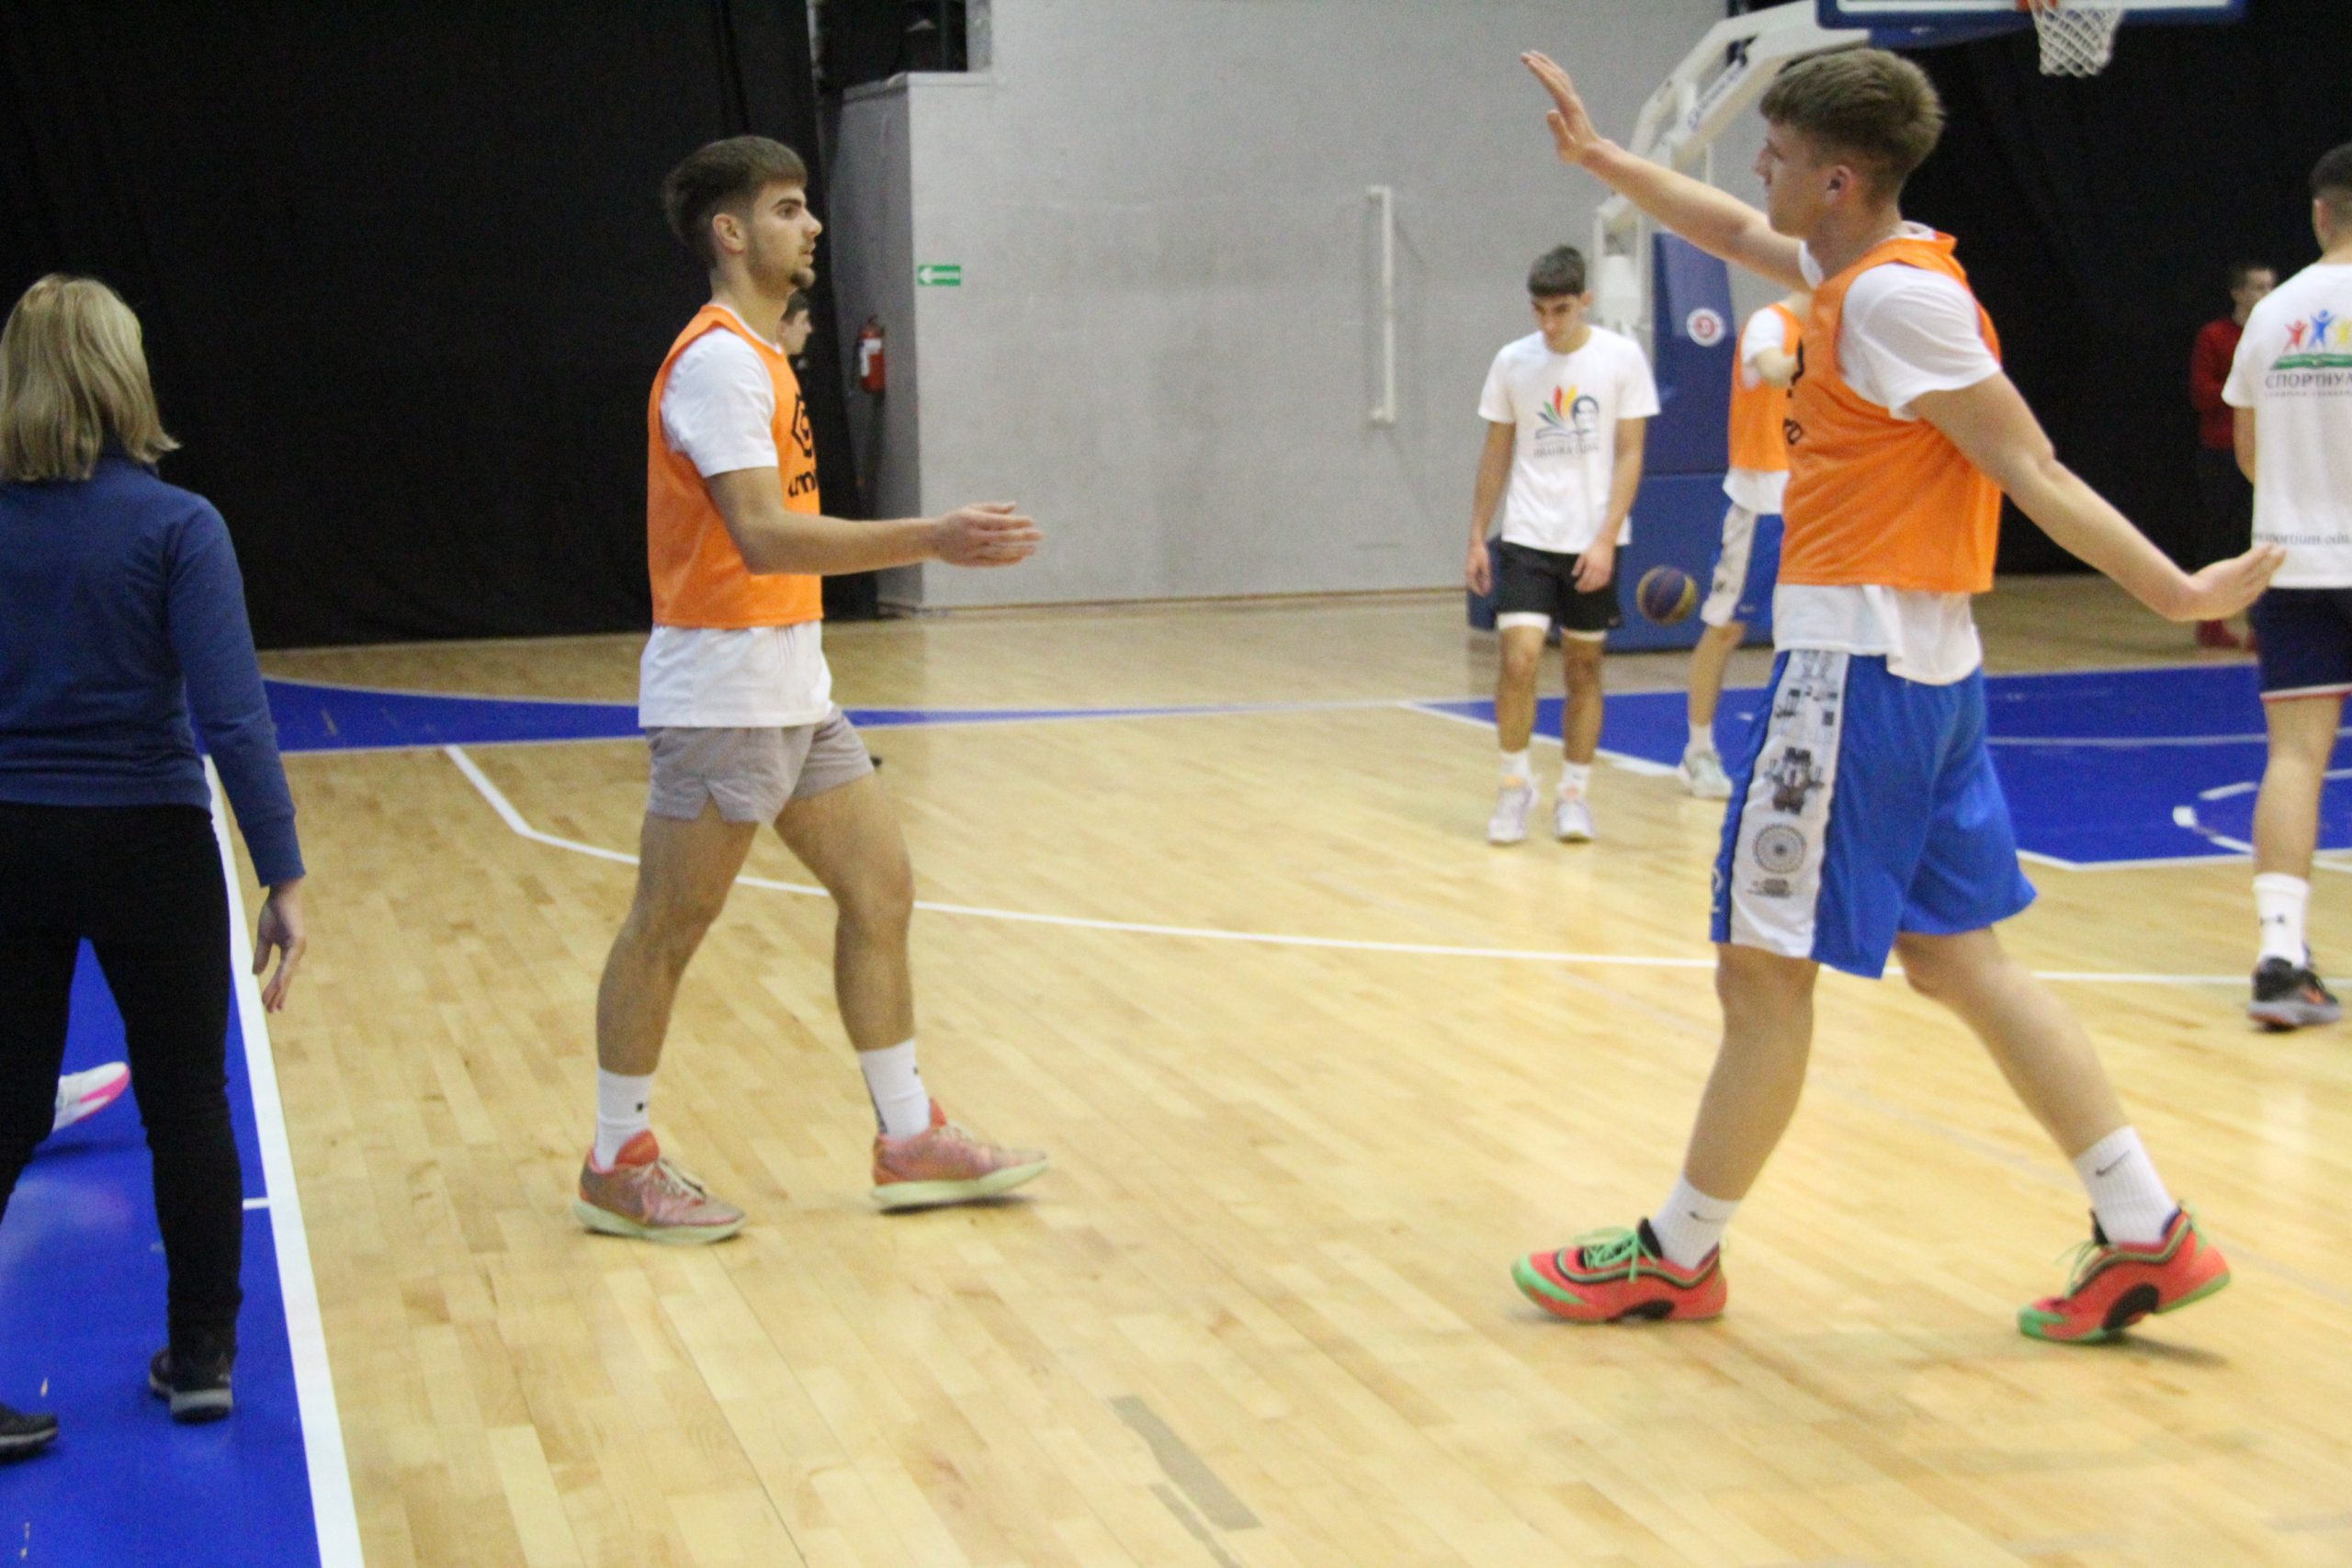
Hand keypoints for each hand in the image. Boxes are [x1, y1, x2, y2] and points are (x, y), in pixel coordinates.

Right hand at [254, 879, 306, 1012]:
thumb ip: (262, 956)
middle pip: (286, 978)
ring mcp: (298, 948)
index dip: (277, 990)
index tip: (272, 1005)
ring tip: (271, 1004)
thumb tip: (256, 973)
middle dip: (279, 995)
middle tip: (274, 1012)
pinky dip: (282, 975)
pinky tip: (278, 986)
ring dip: (279, 990)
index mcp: (289, 952)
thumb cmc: (274, 913)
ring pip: (287, 974)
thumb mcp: (264, 938)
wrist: (281, 894)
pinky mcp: (297, 941)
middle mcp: (296, 952)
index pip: (282, 975)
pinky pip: (288, 962)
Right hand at [931, 503, 1040, 567]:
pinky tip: (1020, 557)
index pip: (1000, 521)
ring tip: (1033, 549)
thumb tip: (1014, 506)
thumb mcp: (971, 510)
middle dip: (1023, 536)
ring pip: (999, 552)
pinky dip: (1007, 560)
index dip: (1017, 522)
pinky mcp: (970, 562)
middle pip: (1003, 537)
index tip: (1031, 521)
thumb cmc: (955, 521)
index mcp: (973, 519)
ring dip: (1018, 550)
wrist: (932, 539)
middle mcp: (973, 535)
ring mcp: (972, 550)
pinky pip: (993, 562)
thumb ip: (992, 509)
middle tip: (1039, 535)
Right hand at [1466, 539, 1492, 595]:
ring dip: (1479, 584)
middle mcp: (1467, 572)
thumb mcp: (1485, 566)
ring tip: (1486, 587)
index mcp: (1469, 573)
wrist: (1476, 543)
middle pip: (1472, 584)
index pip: (1473, 586)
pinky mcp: (1471, 566)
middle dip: (1478, 589)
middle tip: (1486, 593)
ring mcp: (1469, 569)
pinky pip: (1474, 575)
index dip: (1479, 591)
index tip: (1485, 595)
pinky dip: (1479, 579)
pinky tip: (1485, 579)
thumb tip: (1487, 588)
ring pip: (1473, 580)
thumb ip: (1486, 577)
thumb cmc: (1481, 554)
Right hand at [1522, 52, 1607, 168]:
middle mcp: (1571, 99)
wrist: (1593, 152)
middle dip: (1540, 64)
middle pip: (1556, 75)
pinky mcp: (1572, 103)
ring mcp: (1573, 100)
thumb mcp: (1565, 144)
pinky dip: (1552, 73)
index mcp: (1568, 106)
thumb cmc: (1577, 151)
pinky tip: (1546, 72)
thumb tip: (1550, 112)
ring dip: (1547, 65)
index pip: (1552, 84)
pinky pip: (1562, 82)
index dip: (1541, 72)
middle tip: (1524, 55)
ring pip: (1560, 76)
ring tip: (1533, 57)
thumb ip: (1558, 129)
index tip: (1529, 62)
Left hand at [1575, 542, 1615, 592]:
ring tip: (1587, 589)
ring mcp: (1605, 569)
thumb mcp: (1583, 555)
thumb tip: (1574, 575)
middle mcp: (1599, 568)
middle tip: (1581, 590)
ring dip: (1593, 588)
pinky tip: (1597, 586)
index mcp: (1591, 564)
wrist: (1605, 541)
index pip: (1585, 578)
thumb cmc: (1593, 548)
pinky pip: (1606, 580)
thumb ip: (1578, 565)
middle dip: (1585, 588)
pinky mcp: (1610, 569)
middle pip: (1591, 582)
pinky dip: (1601, 585)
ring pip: (1599, 583)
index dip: (1581, 584)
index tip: (1577, 587)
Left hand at [2164, 544, 2283, 622]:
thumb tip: (2202, 595)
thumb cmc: (2186, 604)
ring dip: (2273, 559)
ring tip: (2281, 550)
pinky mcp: (2235, 571)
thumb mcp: (2201, 605)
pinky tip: (2268, 544)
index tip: (2269, 577)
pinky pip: (2253, 560)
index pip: (2254, 594)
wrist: (2187, 602)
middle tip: (2281, 559)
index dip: (2263, 584)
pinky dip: (2261, 552)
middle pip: (2262, 579)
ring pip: (2262, 569)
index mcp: (2235, 606)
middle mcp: (2242, 595)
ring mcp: (2240, 582)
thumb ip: (2207, 600)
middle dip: (2273, 569)